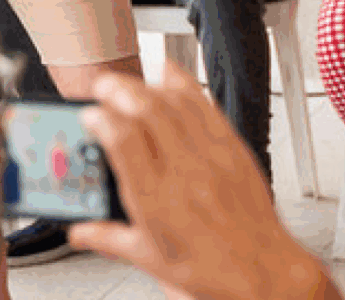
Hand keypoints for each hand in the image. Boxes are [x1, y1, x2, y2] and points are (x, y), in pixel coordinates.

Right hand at [68, 66, 333, 299]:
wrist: (263, 271)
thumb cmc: (213, 269)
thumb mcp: (150, 260)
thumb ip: (109, 238)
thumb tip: (81, 230)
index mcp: (157, 201)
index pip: (124, 141)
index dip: (101, 119)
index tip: (90, 114)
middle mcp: (185, 173)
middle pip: (149, 110)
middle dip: (121, 89)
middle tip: (104, 86)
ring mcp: (212, 157)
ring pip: (177, 103)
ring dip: (149, 84)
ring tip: (131, 83)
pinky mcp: (233, 149)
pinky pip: (207, 106)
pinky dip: (186, 84)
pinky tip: (172, 73)